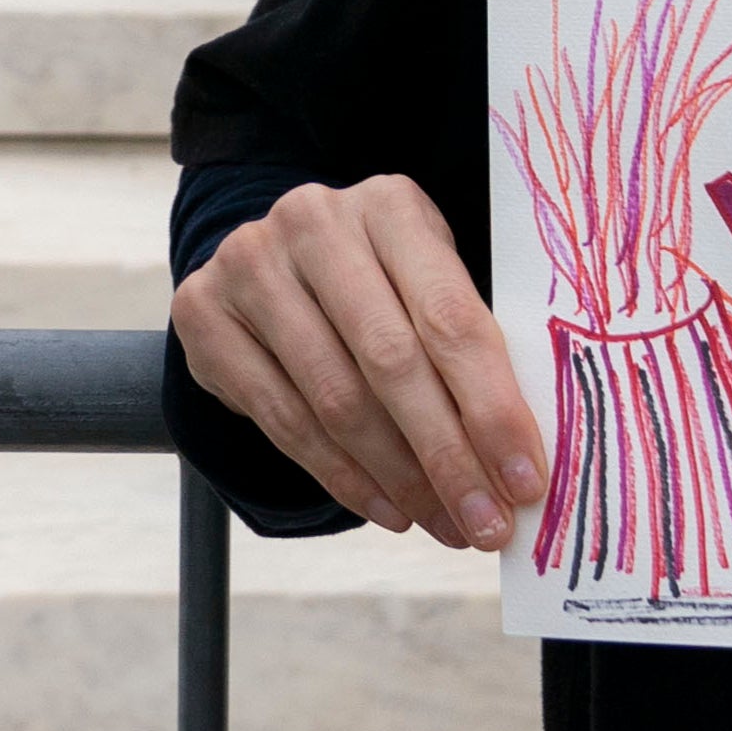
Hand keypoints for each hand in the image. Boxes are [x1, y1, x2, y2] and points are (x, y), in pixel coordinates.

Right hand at [169, 173, 546, 551]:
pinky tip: (387, 509)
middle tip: (486, 525)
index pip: (449, 316)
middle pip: (391, 360)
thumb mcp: (429, 285)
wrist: (275, 261)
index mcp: (389, 204)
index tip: (527, 481)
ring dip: (399, 478)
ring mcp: (249, 264)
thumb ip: (469, 352)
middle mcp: (313, 221)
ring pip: (336, 397)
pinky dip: (342, 477)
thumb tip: (521, 464)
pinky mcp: (204, 312)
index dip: (492, 407)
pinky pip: (282, 419)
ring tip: (442, 523)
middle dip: (448, 456)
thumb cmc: (381, 284)